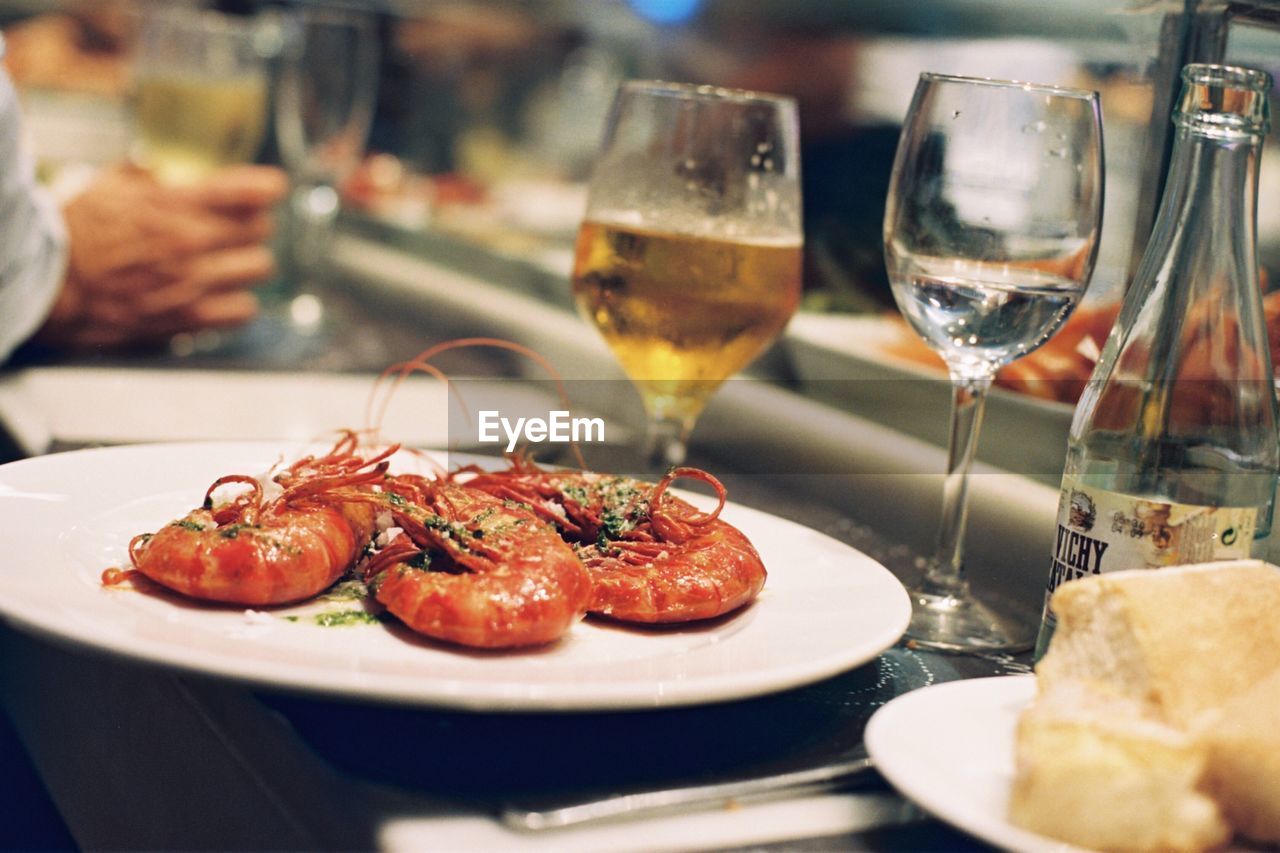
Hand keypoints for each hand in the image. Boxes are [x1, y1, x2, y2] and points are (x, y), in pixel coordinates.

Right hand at [37, 163, 288, 349]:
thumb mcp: (107, 187)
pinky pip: (245, 310)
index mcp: (172, 203)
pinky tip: (222, 297)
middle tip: (233, 231)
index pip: (246, 190)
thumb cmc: (75, 235)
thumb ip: (142, 175)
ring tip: (228, 265)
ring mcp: (194, 281)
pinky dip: (239, 303)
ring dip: (247, 264)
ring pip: (260, 267)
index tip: (272, 189)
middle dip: (250, 227)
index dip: (266, 187)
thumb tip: (157, 170)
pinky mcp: (191, 317)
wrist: (53, 285)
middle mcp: (190, 240)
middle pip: (261, 228)